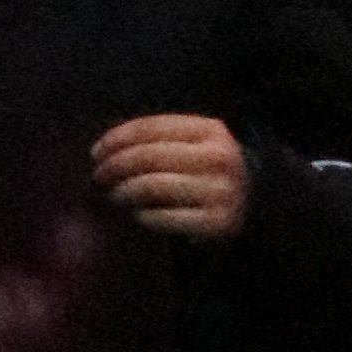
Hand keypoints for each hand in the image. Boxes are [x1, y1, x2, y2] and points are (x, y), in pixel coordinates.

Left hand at [91, 113, 252, 244]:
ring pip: (153, 186)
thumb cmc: (209, 171)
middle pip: (149, 156)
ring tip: (113, 195)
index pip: (151, 127)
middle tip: (98, 176)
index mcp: (210, 130)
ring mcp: (221, 192)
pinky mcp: (217, 224)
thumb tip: (103, 150)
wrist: (254, 208)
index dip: (117, 138)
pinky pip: (166, 218)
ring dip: (124, 191)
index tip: (96, 151)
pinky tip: (137, 214)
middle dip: (115, 166)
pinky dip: (144, 215)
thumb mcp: (195, 144)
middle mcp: (219, 158)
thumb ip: (159, 140)